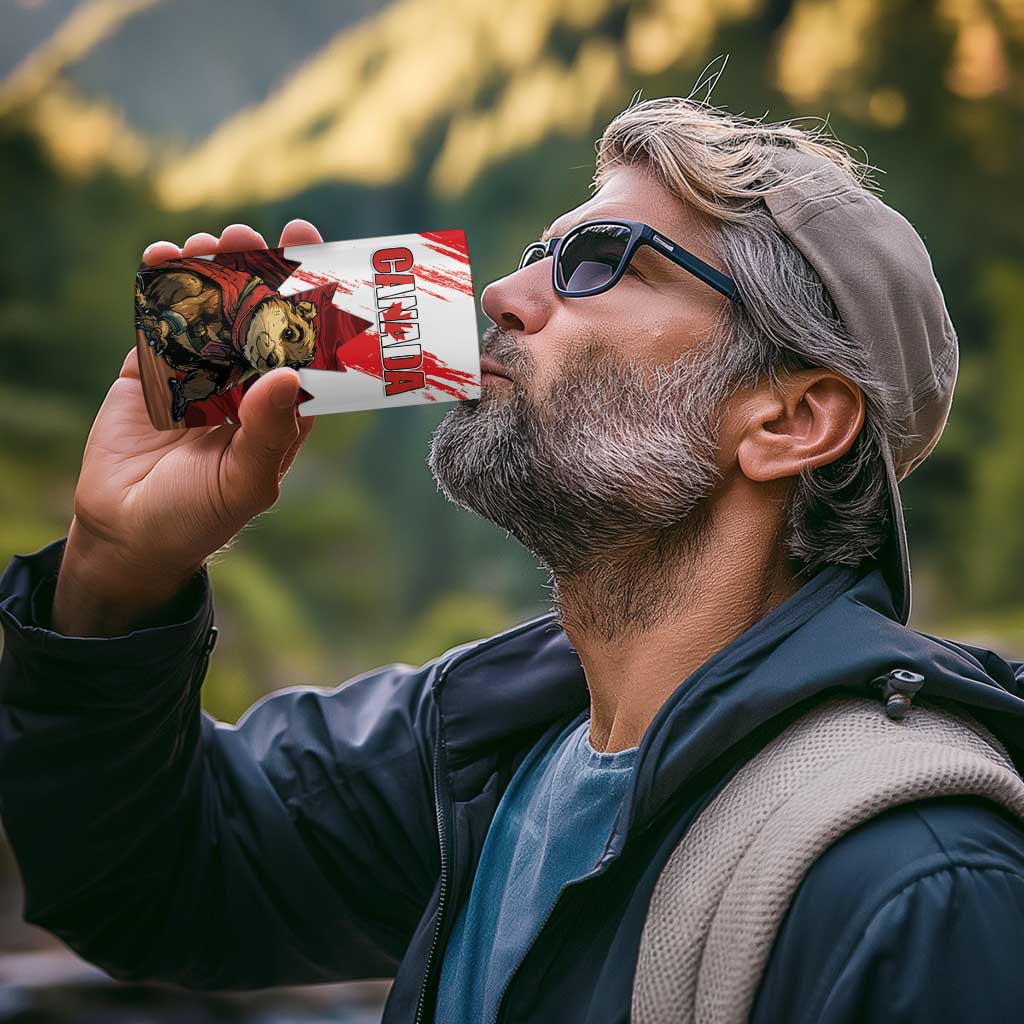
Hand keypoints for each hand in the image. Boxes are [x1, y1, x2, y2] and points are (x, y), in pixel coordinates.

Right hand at [53, 220, 324, 635]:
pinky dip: (160, 286)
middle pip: (257, 314)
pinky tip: (163, 257)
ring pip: (210, 308)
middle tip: (250, 235)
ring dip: (210, 270)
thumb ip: (268, 432)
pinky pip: (160, 319)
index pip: (304, 344)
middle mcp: (245, 380)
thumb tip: (289, 374)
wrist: (127, 533)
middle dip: (256, 270)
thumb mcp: (245, 482)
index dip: (310, 298)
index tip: (313, 251)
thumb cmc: (201, 517)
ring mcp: (198, 370)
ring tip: (207, 242)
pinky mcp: (152, 368)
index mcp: (281, 405)